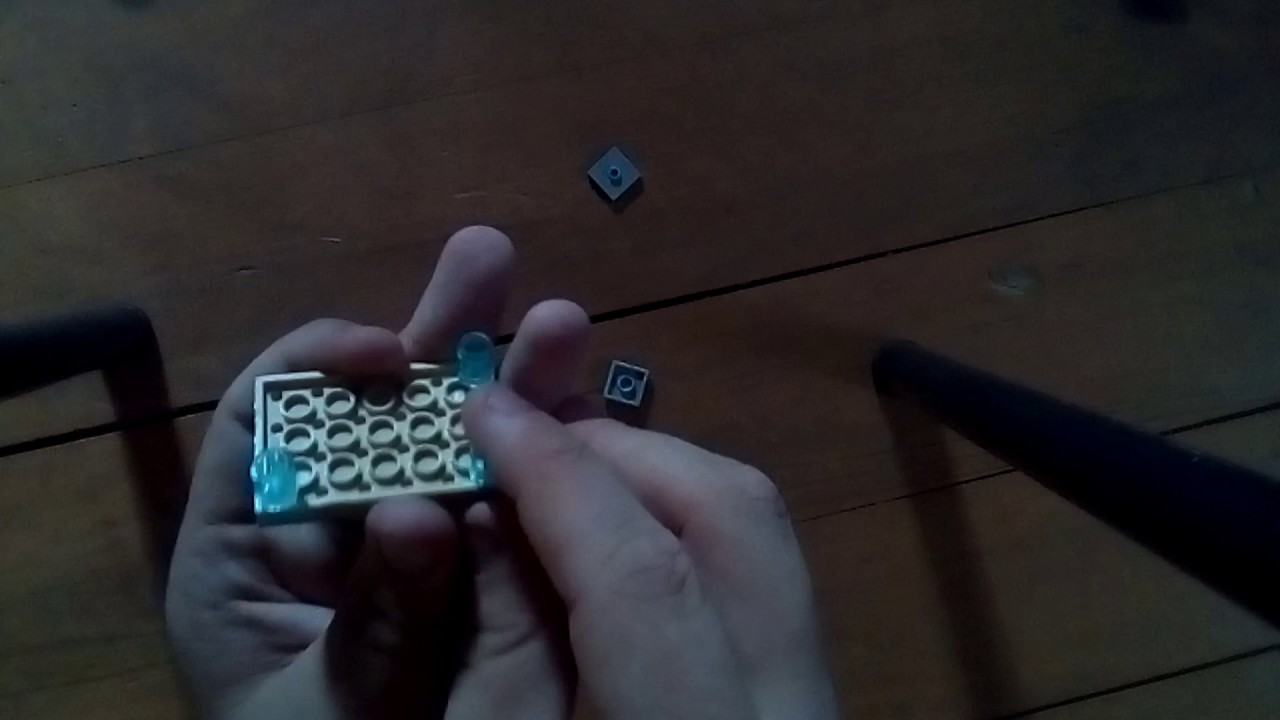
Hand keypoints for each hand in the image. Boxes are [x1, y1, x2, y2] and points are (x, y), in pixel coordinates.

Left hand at [165, 227, 589, 719]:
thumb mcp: (319, 711)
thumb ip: (371, 623)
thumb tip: (423, 511)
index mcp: (250, 546)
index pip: (265, 422)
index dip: (319, 365)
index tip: (390, 351)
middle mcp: (336, 527)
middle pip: (378, 412)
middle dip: (438, 337)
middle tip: (489, 257)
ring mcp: (414, 548)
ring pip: (460, 450)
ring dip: (513, 386)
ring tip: (565, 323)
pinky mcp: (479, 579)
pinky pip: (512, 510)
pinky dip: (551, 464)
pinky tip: (589, 414)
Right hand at [463, 384, 839, 719]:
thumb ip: (499, 652)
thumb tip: (489, 512)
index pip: (646, 575)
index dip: (559, 477)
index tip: (485, 410)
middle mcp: (793, 704)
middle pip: (736, 519)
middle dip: (619, 452)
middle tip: (522, 439)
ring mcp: (816, 692)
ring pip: (760, 530)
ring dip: (653, 477)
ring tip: (560, 476)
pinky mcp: (811, 684)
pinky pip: (763, 568)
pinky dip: (685, 524)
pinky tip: (616, 532)